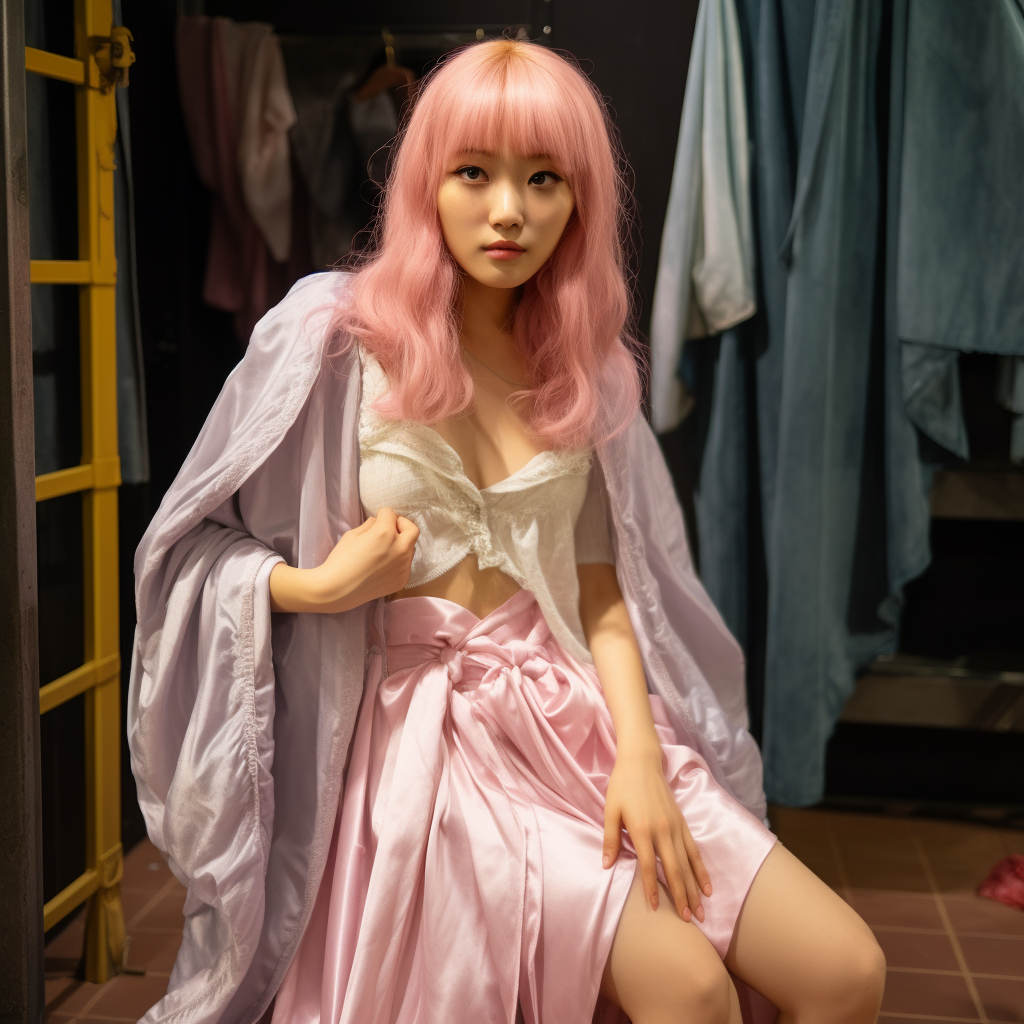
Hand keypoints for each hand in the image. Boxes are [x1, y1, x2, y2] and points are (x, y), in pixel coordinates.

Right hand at [269, 507, 418, 612]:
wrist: (338, 590)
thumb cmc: (341, 560)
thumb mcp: (352, 535)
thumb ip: (370, 525)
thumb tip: (379, 521)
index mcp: (385, 533)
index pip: (391, 514)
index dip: (382, 514)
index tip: (378, 519)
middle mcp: (399, 549)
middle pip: (412, 529)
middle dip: (401, 524)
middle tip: (390, 528)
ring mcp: (404, 566)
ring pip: (410, 548)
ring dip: (401, 544)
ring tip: (384, 550)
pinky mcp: (403, 579)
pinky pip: (406, 564)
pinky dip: (398, 561)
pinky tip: (382, 566)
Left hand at [602, 747, 711, 921]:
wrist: (642, 761)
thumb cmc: (622, 786)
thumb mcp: (610, 811)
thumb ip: (610, 839)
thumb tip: (606, 866)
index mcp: (643, 829)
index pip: (650, 866)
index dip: (653, 888)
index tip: (656, 908)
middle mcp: (663, 830)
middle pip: (675, 869)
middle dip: (682, 896)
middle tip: (690, 921)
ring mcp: (675, 827)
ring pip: (688, 863)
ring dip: (695, 888)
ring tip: (701, 911)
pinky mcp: (682, 823)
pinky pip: (694, 850)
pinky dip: (701, 869)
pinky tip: (707, 885)